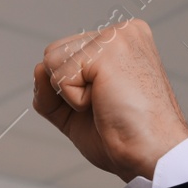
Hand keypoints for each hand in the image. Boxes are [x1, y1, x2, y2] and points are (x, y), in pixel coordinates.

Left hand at [32, 20, 187, 182]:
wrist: (149, 154)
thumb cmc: (124, 136)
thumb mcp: (76, 110)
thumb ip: (52, 88)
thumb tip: (38, 67)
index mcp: (119, 41)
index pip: (63, 56)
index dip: (69, 90)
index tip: (107, 103)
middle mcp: (120, 32)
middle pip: (53, 55)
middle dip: (66, 91)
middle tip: (106, 104)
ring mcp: (115, 37)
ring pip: (51, 62)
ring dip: (71, 95)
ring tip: (107, 102)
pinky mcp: (107, 50)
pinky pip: (59, 77)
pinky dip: (75, 101)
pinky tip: (106, 102)